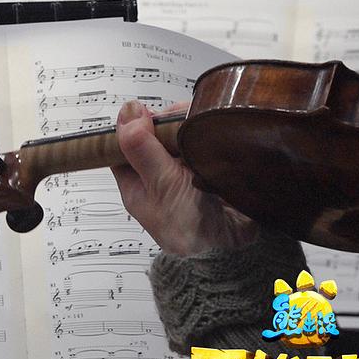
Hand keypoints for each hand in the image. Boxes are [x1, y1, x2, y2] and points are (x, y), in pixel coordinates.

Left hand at [110, 100, 259, 255]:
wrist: (235, 245)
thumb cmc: (191, 228)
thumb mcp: (162, 185)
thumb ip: (142, 150)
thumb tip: (127, 114)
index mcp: (136, 182)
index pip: (124, 144)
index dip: (133, 125)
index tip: (147, 113)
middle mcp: (158, 174)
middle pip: (154, 134)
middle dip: (167, 122)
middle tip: (181, 120)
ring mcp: (183, 169)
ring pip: (180, 134)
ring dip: (189, 125)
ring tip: (200, 127)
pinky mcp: (206, 164)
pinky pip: (203, 140)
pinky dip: (207, 132)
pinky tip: (212, 130)